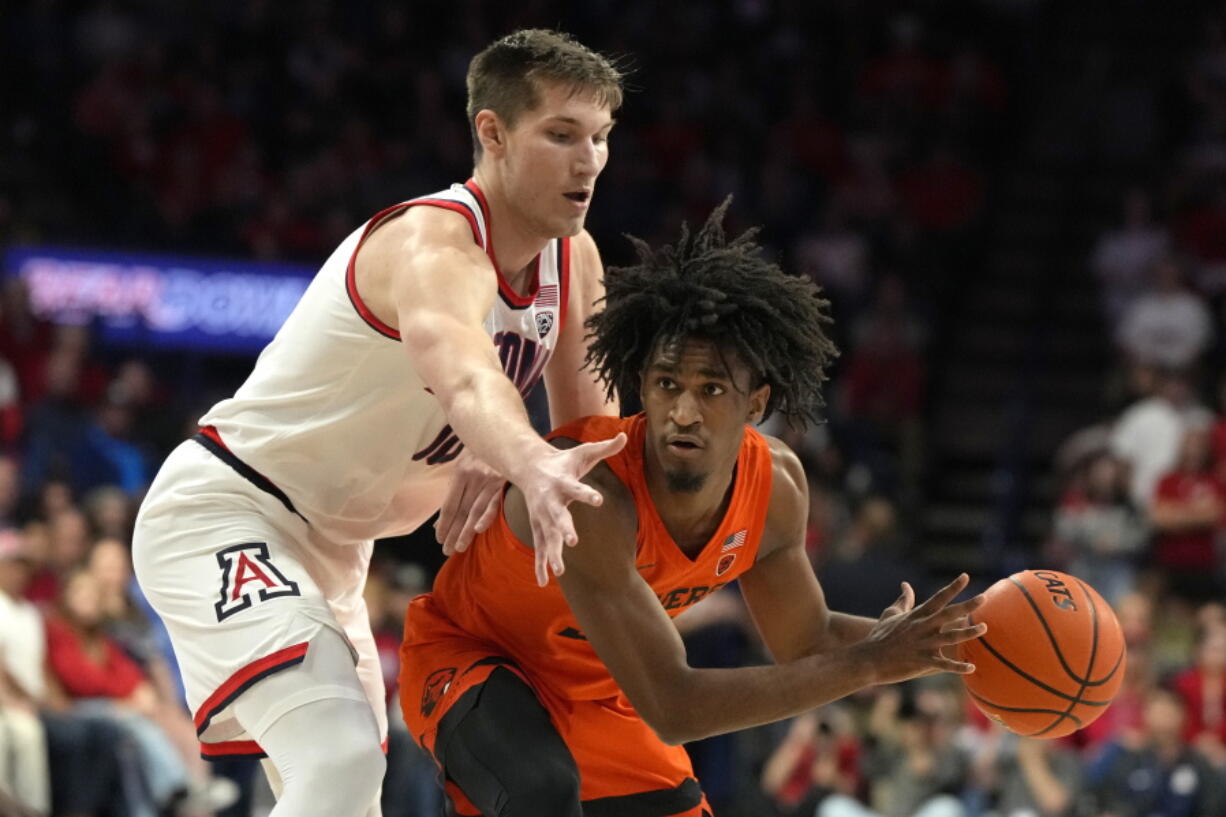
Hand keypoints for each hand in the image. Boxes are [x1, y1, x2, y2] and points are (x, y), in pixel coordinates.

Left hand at [435, 451, 504, 555]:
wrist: (500, 434)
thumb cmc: (477, 455)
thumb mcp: (461, 468)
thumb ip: (452, 494)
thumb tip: (439, 522)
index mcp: (460, 473)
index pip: (449, 505)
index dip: (444, 524)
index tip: (439, 538)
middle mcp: (474, 477)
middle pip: (461, 511)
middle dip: (453, 532)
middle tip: (447, 550)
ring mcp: (490, 480)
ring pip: (476, 510)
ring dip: (466, 531)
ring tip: (459, 547)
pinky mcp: (504, 483)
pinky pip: (495, 503)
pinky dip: (486, 516)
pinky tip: (478, 530)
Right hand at [514, 432, 626, 585]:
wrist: (529, 466)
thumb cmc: (563, 462)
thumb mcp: (583, 452)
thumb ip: (604, 447)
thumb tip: (625, 436)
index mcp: (562, 482)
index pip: (576, 488)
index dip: (587, 493)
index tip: (598, 499)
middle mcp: (549, 501)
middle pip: (557, 516)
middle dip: (564, 528)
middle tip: (574, 541)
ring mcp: (541, 516)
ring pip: (546, 536)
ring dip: (552, 552)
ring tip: (559, 570)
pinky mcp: (537, 526)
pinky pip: (539, 546)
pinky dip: (539, 564)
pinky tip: (543, 581)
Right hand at [856, 573, 986, 683]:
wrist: (868, 658)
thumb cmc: (879, 635)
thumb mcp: (889, 614)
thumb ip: (902, 600)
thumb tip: (906, 585)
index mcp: (916, 616)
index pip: (937, 598)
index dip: (952, 587)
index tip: (966, 576)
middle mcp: (922, 627)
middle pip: (948, 614)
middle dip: (966, 605)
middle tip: (983, 598)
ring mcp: (923, 644)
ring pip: (950, 637)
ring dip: (967, 632)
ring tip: (984, 627)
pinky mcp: (921, 661)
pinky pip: (943, 664)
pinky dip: (957, 666)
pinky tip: (971, 667)